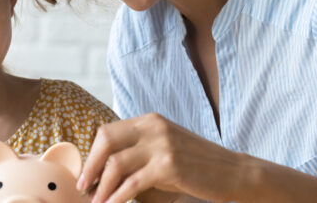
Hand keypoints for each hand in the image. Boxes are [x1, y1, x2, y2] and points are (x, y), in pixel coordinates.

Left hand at [78, 113, 247, 202]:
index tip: (86, 174)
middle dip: (90, 167)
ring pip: (116, 165)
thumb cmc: (197, 165)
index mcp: (150, 121)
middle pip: (106, 142)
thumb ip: (139, 151)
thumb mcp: (165, 149)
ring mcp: (162, 145)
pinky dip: (117, 197)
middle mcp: (154, 127)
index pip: (108, 131)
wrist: (233, 172)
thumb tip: (104, 169)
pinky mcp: (169, 166)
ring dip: (101, 188)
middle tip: (83, 188)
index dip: (92, 154)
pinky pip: (132, 183)